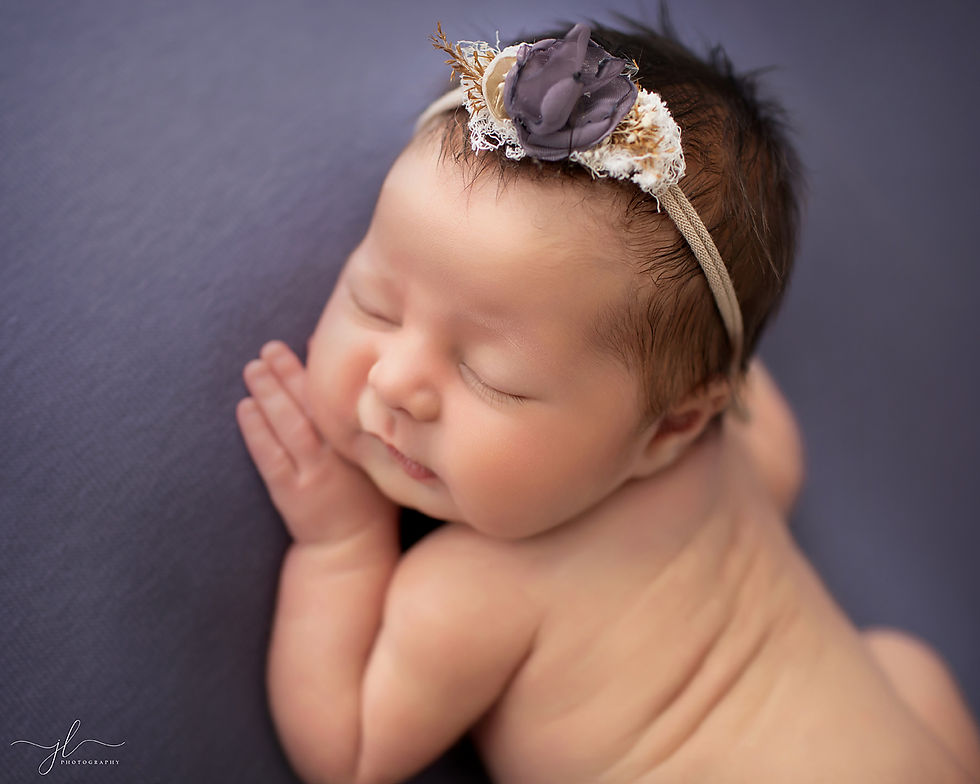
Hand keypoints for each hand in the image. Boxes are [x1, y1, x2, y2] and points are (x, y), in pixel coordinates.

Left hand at [236, 340, 396, 544]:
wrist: (351, 548)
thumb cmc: (366, 496)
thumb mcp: (375, 454)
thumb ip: (362, 415)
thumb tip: (344, 373)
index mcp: (364, 445)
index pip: (340, 401)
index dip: (321, 371)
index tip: (309, 341)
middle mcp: (341, 458)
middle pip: (312, 407)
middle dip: (289, 374)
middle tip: (269, 349)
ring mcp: (314, 476)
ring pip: (289, 428)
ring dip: (270, 395)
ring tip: (253, 368)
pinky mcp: (290, 494)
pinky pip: (270, 457)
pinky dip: (257, 431)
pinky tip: (245, 407)